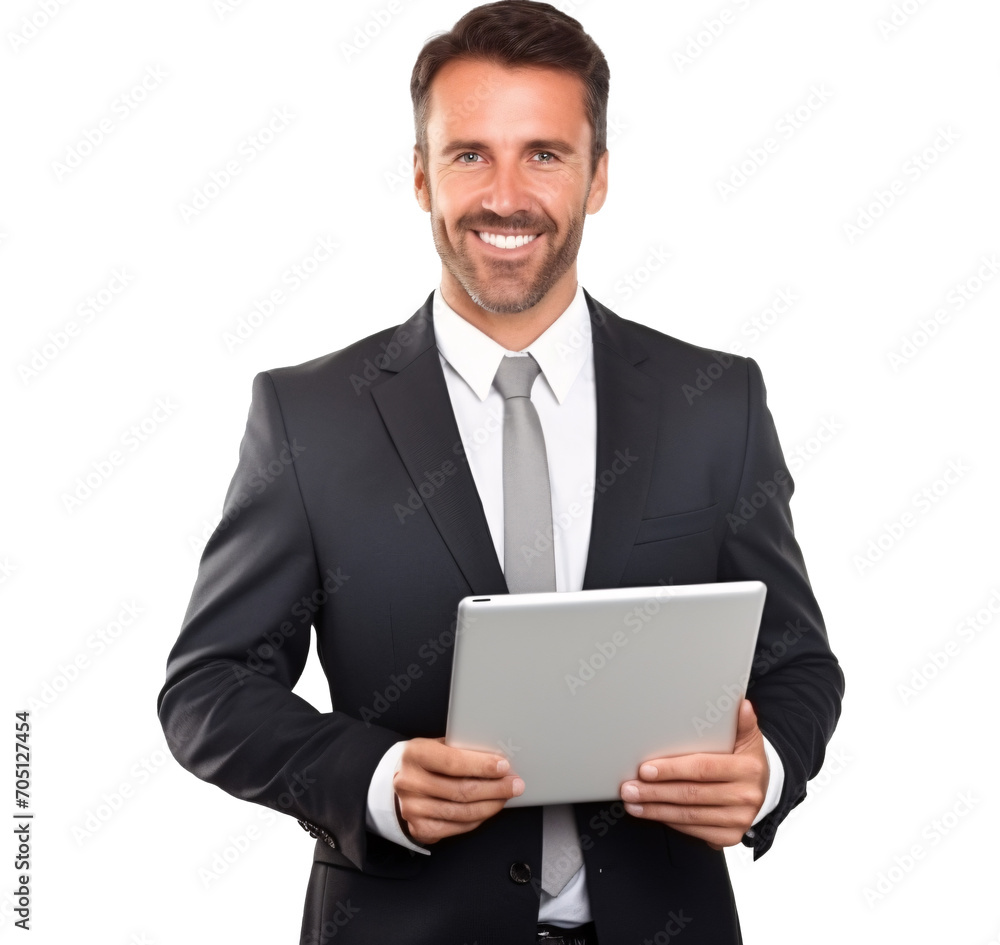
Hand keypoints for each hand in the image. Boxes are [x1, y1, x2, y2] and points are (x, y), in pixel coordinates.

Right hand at [393, 737, 523, 843]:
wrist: (403, 780)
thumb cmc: (429, 759)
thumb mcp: (440, 744)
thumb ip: (463, 749)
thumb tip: (498, 757)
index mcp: (415, 754)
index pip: (452, 761)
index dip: (481, 766)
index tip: (504, 766)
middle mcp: (409, 782)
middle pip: (461, 790)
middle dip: (494, 788)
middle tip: (515, 784)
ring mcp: (412, 808)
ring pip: (462, 812)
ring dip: (491, 805)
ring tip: (506, 796)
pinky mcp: (420, 828)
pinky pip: (457, 827)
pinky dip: (478, 818)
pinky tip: (489, 808)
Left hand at [619, 699, 768, 849]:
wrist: (762, 790)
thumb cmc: (746, 760)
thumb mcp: (748, 738)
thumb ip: (742, 722)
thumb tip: (741, 704)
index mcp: (748, 769)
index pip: (702, 769)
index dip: (671, 770)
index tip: (645, 769)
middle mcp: (745, 797)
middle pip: (691, 794)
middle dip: (655, 792)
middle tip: (630, 787)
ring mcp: (739, 819)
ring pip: (689, 816)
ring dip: (656, 810)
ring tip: (633, 802)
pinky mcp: (730, 836)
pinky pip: (694, 830)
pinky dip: (670, 822)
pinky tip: (653, 813)